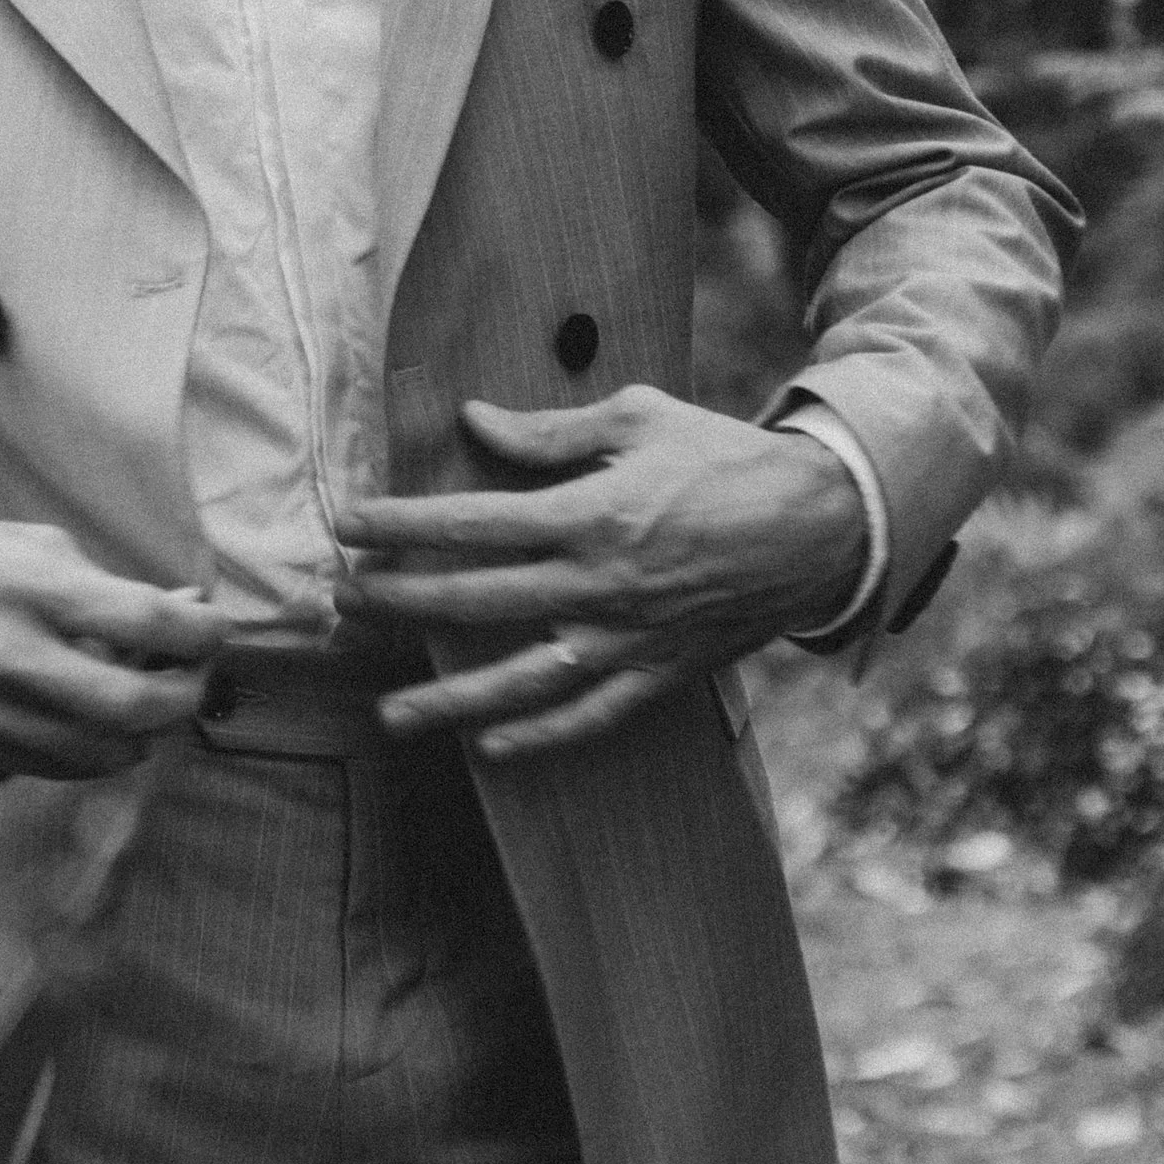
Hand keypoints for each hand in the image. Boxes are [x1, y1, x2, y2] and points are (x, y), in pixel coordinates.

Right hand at [0, 515, 226, 778]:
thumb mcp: (27, 546)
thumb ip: (104, 585)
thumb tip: (185, 611)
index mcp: (25, 585)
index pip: (143, 620)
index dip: (200, 632)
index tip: (215, 630)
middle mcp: (5, 653)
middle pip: (132, 706)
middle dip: (183, 697)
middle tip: (193, 678)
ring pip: (100, 753)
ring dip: (143, 733)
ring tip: (146, 701)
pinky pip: (57, 768)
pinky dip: (94, 750)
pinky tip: (98, 723)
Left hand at [334, 388, 866, 758]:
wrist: (821, 525)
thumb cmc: (725, 459)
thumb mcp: (639, 417)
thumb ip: (551, 431)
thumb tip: (475, 423)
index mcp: (591, 514)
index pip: (471, 523)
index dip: (400, 524)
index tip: (346, 524)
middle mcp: (599, 585)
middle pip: (476, 602)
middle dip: (400, 603)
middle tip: (343, 602)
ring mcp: (628, 638)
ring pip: (521, 679)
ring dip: (449, 699)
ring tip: (389, 714)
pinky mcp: (659, 674)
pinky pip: (590, 717)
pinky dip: (539, 737)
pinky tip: (489, 746)